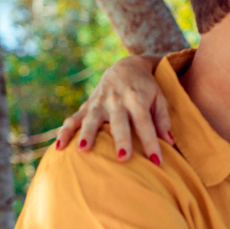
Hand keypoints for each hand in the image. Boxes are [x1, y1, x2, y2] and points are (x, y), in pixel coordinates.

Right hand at [55, 55, 169, 163]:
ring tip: (83, 150)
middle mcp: (117, 101)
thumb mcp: (159, 98)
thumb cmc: (146, 88)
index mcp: (137, 100)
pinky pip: (73, 119)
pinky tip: (59, 147)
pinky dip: (65, 132)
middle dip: (121, 140)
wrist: (126, 67)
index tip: (157, 161)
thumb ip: (163, 119)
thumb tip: (170, 143)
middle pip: (119, 122)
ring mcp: (99, 103)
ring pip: (92, 119)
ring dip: (87, 134)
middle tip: (123, 158)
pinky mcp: (87, 106)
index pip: (145, 123)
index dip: (151, 142)